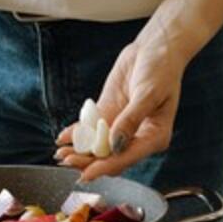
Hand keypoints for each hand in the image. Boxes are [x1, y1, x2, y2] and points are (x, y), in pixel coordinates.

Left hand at [55, 36, 186, 181]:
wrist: (155, 47)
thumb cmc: (161, 70)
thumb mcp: (148, 93)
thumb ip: (130, 120)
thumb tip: (115, 144)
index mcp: (154, 137)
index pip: (126, 158)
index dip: (105, 167)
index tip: (87, 174)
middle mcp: (136, 137)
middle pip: (109, 157)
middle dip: (87, 161)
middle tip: (67, 161)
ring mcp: (120, 126)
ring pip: (97, 147)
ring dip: (79, 151)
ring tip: (61, 154)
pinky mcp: (108, 114)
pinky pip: (90, 128)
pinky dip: (77, 134)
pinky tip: (63, 138)